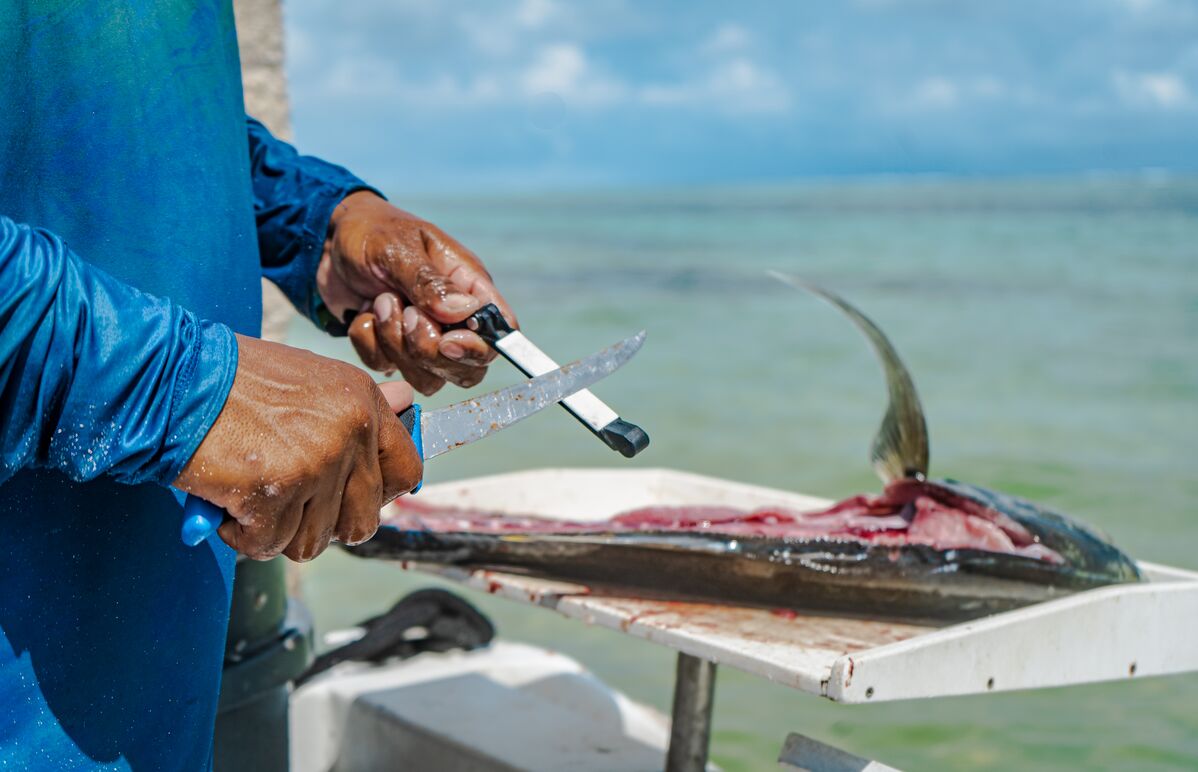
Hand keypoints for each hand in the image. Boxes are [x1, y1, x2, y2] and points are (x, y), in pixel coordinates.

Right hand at [174, 335, 422, 560]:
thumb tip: (409, 400)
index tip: (345, 499)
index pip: (406, 470)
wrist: (168, 376)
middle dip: (319, 524)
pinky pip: (269, 545)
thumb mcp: (309, 378)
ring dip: (275, 531)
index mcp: (363, 401)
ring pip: (313, 541)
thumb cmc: (231, 380)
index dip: (378, 496)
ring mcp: (318, 461)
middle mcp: (351, 430)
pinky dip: (240, 535)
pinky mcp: (277, 491)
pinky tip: (224, 501)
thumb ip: (357, 404)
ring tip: (247, 493)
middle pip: (361, 521)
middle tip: (284, 503)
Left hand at [317, 191, 516, 394]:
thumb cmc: (371, 231)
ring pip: (428, 378)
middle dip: (429, 351)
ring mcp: (423, 338)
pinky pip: (386, 368)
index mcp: (468, 287)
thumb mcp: (397, 248)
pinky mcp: (391, 349)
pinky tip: (364, 313)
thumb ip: (429, 282)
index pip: (499, 334)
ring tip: (380, 303)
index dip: (479, 348)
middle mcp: (453, 319)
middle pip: (467, 369)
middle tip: (405, 313)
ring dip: (396, 346)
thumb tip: (466, 311)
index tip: (447, 340)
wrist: (326, 239)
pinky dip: (369, 345)